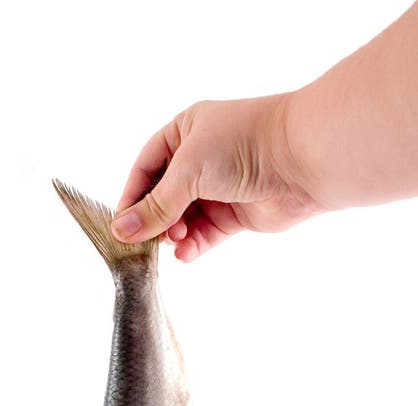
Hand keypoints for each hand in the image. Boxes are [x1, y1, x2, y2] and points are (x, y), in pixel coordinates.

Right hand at [111, 96, 322, 261]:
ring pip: (183, 219)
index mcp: (184, 133)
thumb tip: (121, 231)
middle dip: (155, 220)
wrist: (302, 159)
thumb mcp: (188, 170)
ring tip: (176, 242)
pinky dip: (194, 245)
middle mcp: (199, 159)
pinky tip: (187, 253)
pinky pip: (205, 234)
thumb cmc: (244, 145)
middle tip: (149, 240)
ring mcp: (218, 188)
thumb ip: (155, 206)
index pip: (145, 169)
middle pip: (162, 198)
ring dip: (175, 234)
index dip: (132, 197)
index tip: (121, 227)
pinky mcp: (235, 214)